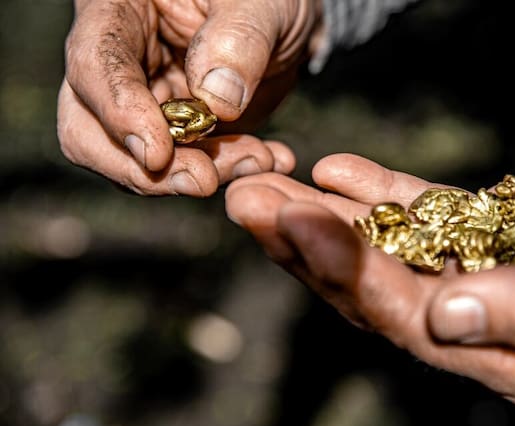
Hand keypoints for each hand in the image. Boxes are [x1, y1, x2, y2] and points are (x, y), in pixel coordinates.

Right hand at [58, 0, 322, 195]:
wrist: (287, 24)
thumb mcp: (261, 3)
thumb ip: (238, 40)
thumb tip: (215, 99)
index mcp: (118, 10)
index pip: (94, 65)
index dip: (119, 113)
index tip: (157, 154)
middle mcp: (118, 62)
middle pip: (89, 130)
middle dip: (143, 169)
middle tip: (204, 181)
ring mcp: (143, 104)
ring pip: (137, 162)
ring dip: (195, 174)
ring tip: (259, 159)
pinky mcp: (175, 136)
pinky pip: (185, 170)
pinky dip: (226, 173)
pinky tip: (269, 159)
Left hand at [225, 132, 514, 406]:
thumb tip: (443, 318)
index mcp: (514, 356)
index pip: (411, 323)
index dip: (350, 275)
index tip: (295, 224)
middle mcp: (487, 323)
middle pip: (379, 289)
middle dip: (311, 248)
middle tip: (247, 200)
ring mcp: (486, 274)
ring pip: (389, 251)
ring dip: (328, 219)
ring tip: (268, 183)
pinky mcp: (494, 230)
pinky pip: (426, 213)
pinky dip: (383, 192)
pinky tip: (337, 169)